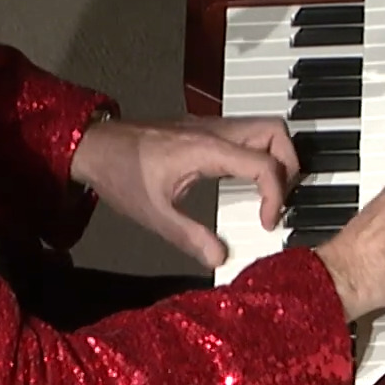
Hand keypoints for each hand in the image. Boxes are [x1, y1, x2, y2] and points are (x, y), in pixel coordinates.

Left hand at [69, 116, 300, 267]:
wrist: (95, 145)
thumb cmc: (120, 173)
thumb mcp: (153, 213)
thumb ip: (189, 236)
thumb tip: (220, 258)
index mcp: (207, 148)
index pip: (265, 164)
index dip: (276, 196)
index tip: (266, 223)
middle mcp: (215, 131)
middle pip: (276, 132)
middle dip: (289, 167)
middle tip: (278, 201)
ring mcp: (211, 127)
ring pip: (264, 129)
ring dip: (276, 158)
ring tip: (267, 194)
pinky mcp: (205, 130)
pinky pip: (246, 135)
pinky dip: (259, 155)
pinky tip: (246, 183)